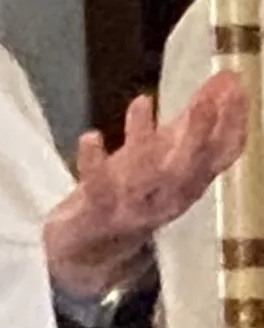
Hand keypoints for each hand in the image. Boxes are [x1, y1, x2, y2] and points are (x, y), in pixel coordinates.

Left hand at [43, 72, 247, 298]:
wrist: (88, 250)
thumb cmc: (135, 192)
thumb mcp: (168, 153)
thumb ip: (195, 118)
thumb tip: (227, 77)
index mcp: (192, 182)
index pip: (223, 154)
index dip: (233, 123)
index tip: (238, 86)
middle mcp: (170, 198)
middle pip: (191, 167)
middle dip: (199, 133)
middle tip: (205, 100)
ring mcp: (134, 208)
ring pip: (146, 178)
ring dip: (145, 140)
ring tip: (141, 101)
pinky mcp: (98, 213)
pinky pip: (98, 189)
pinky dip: (94, 163)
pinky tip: (91, 136)